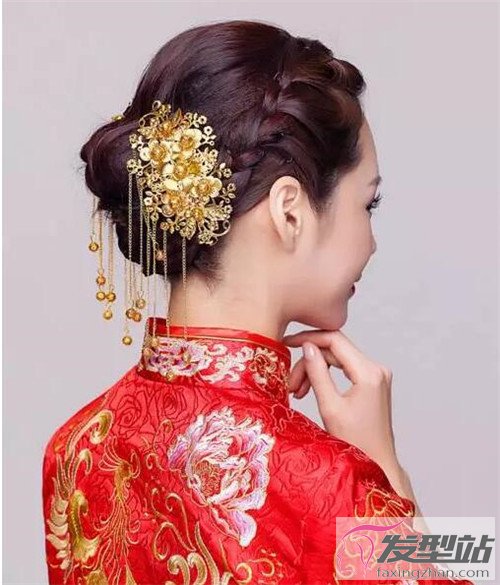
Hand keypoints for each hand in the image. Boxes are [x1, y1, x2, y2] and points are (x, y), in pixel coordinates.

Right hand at [282, 329, 399, 474]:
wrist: (377, 464)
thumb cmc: (356, 443)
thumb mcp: (330, 407)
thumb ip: (317, 374)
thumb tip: (306, 347)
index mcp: (369, 373)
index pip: (335, 340)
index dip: (308, 338)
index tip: (287, 343)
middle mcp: (376, 368)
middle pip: (334, 351)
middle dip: (308, 363)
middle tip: (290, 384)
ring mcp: (376, 375)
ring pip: (337, 359)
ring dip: (315, 370)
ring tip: (297, 392)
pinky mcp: (372, 382)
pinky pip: (344, 369)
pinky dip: (326, 376)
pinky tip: (310, 390)